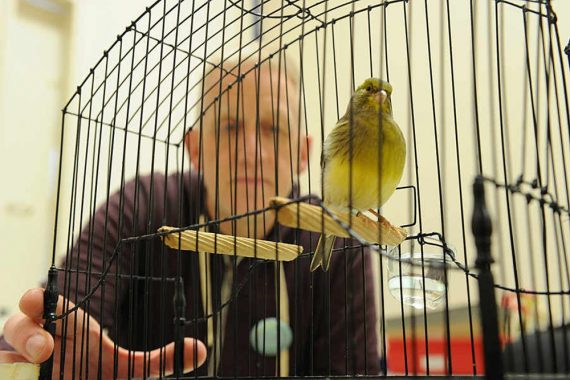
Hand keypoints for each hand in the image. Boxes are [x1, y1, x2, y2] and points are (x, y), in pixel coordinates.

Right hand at [1, 288, 206, 377]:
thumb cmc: (94, 371)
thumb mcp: (125, 368)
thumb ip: (159, 361)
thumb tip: (200, 349)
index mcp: (65, 326)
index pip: (44, 304)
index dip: (38, 299)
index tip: (40, 298)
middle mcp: (37, 342)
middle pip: (17, 328)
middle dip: (26, 333)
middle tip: (47, 347)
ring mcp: (20, 366)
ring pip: (5, 358)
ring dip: (16, 363)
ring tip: (40, 366)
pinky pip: (6, 376)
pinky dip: (14, 379)